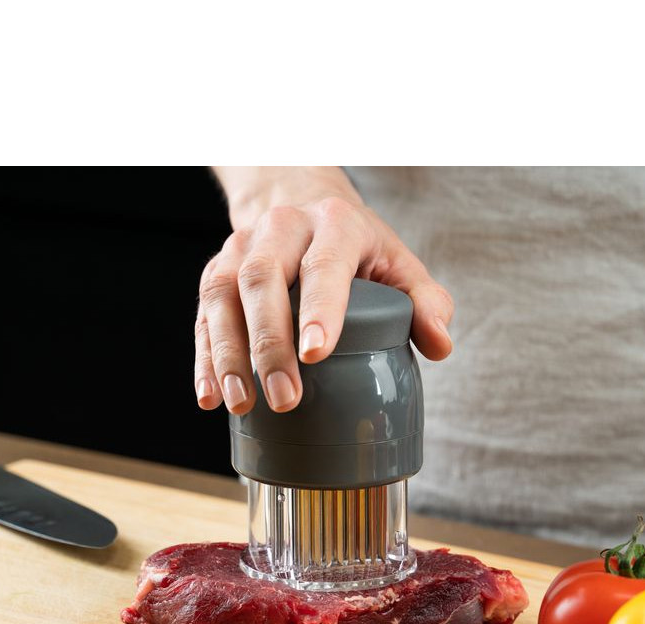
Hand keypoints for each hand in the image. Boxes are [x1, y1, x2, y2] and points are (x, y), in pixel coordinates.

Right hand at [195, 167, 452, 413]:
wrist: (298, 198)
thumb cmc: (357, 246)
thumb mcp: (398, 262)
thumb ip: (424, 301)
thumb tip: (441, 346)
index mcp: (334, 224)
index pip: (323, 264)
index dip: (318, 309)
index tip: (317, 354)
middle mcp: (280, 229)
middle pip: (263, 280)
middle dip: (271, 343)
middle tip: (285, 398)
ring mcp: (240, 248)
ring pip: (223, 296)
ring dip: (229, 355)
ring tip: (243, 404)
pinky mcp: (215, 272)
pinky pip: (202, 315)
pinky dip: (204, 358)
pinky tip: (210, 397)